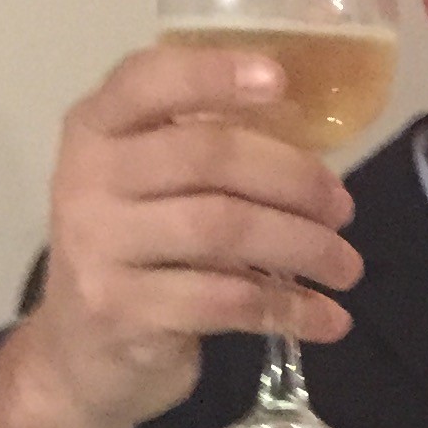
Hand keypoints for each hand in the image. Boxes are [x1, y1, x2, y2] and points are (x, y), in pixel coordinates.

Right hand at [0, 43, 364, 427]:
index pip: (148, 80)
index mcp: (96, 129)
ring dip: (303, 247)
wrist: (81, 353)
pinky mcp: (121, 310)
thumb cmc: (138, 253)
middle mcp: (86, 178)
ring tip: (346, 266)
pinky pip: (225, 300)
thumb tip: (314, 135)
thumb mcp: (151, 188)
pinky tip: (329, 318)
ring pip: (223, 228)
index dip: (213, 74)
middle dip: (293, 180)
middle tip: (343, 208)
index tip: (280, 80)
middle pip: (207, 156)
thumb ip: (208, 152)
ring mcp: (98, 245)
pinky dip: (290, 308)